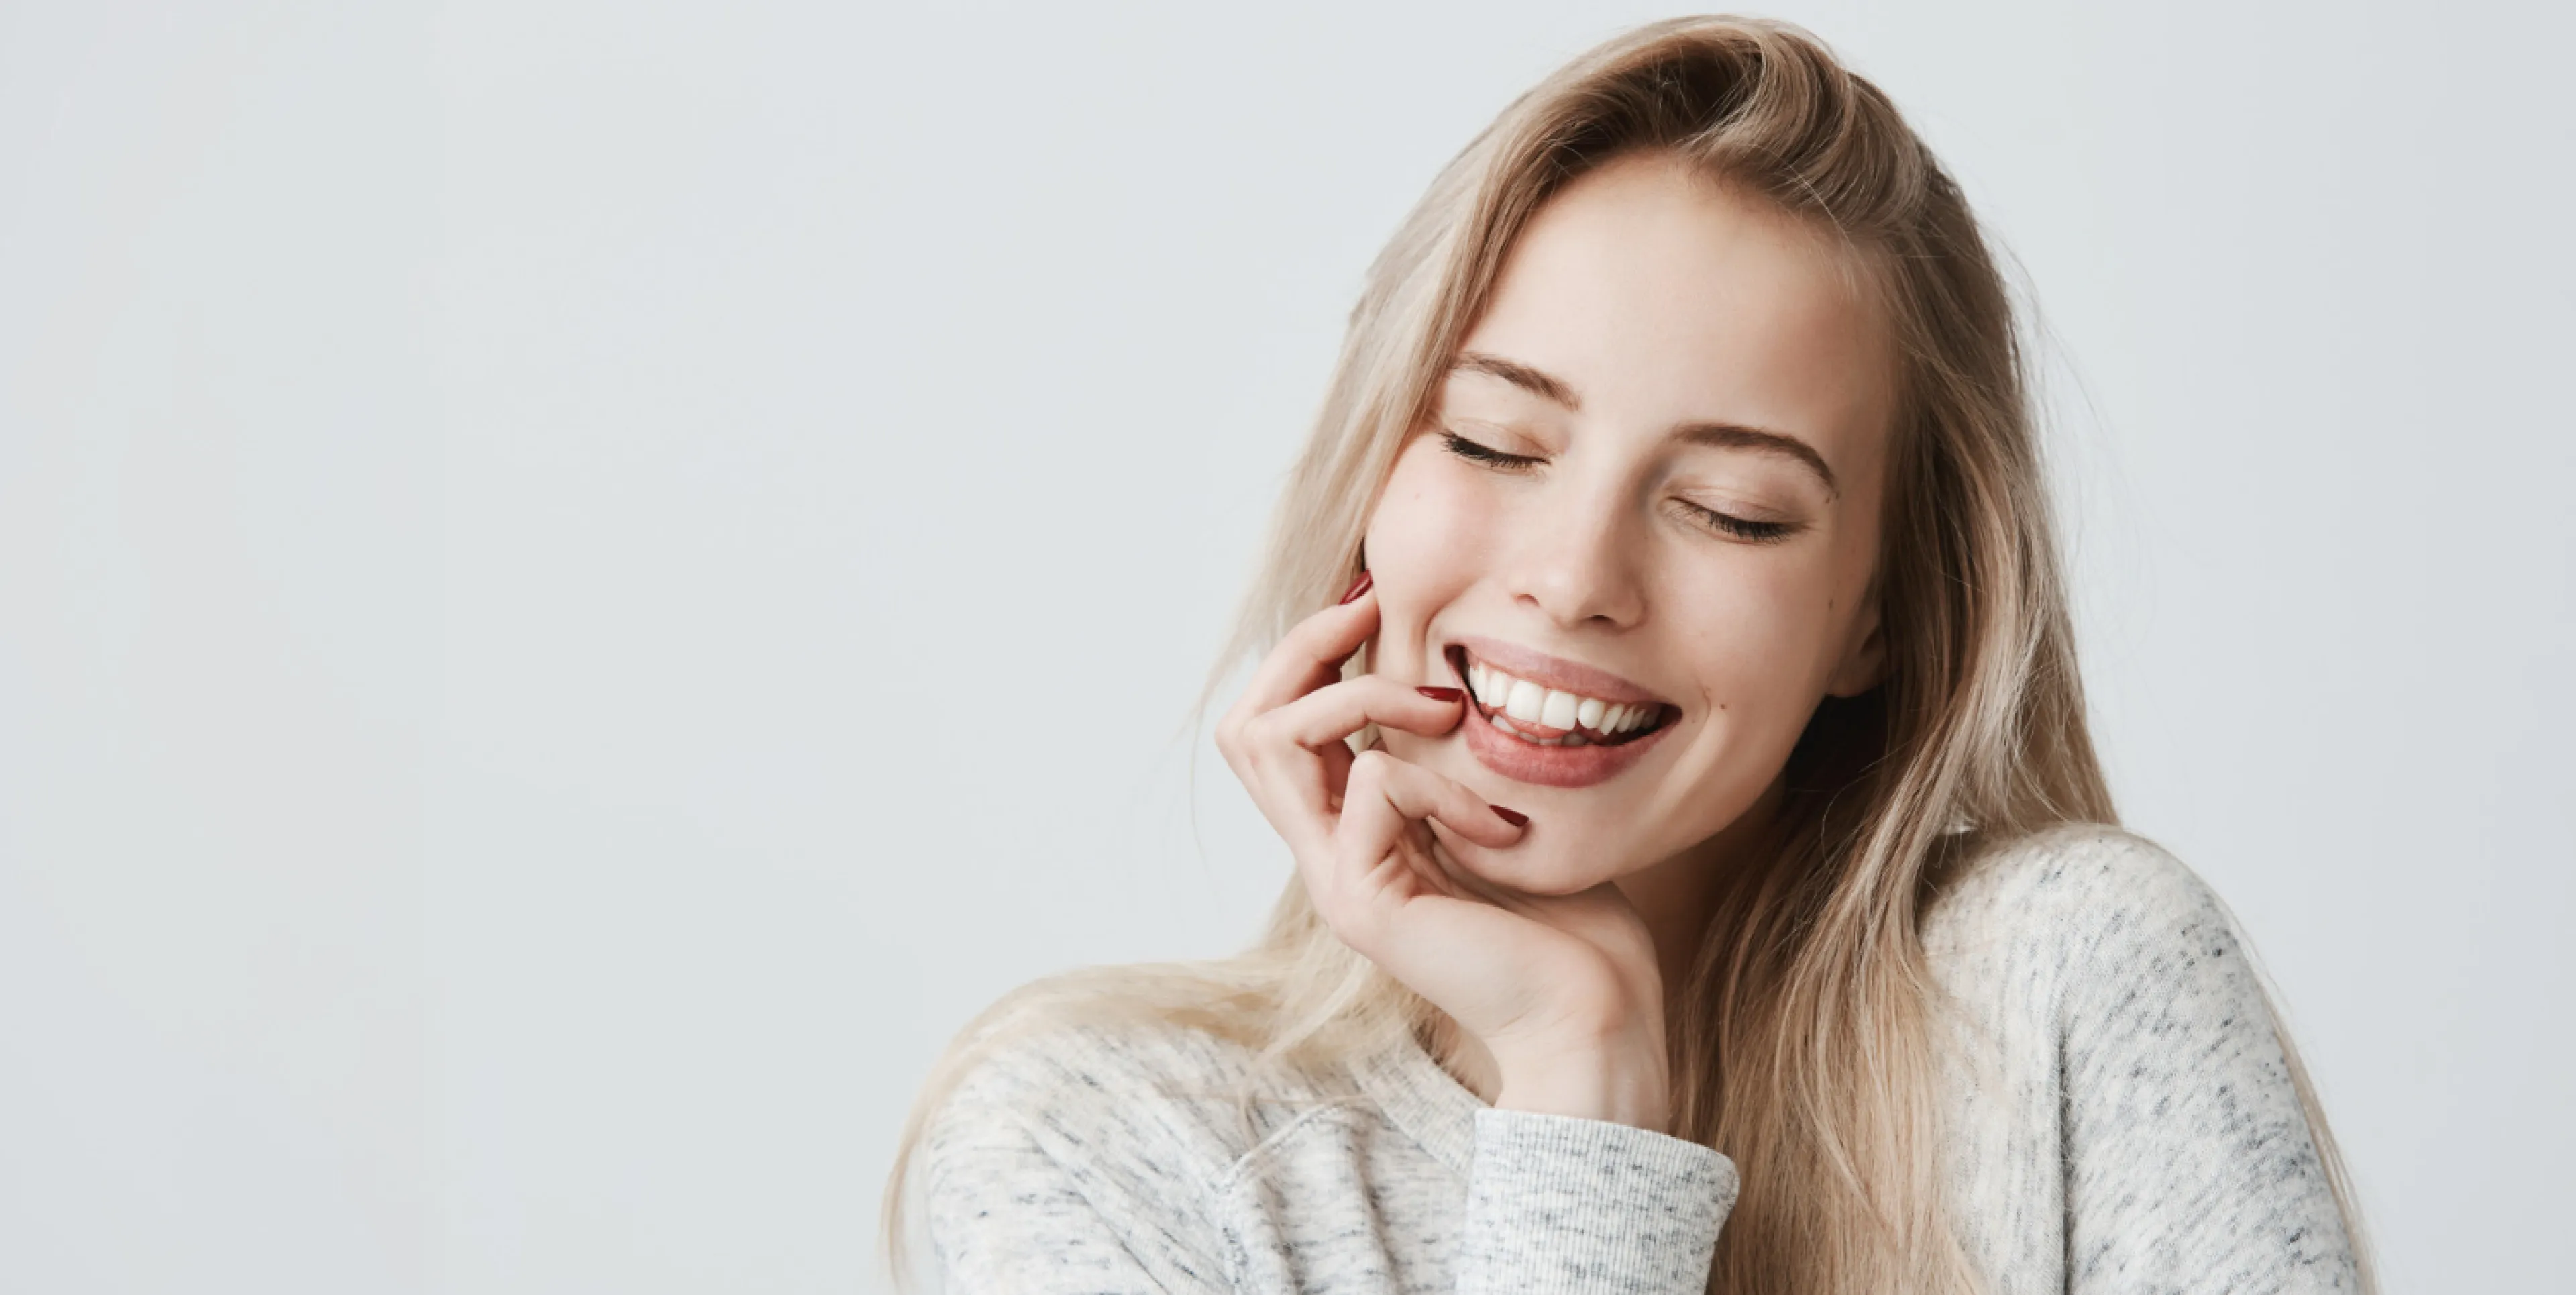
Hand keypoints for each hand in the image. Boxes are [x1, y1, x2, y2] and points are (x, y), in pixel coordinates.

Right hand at [1212, 576, 1672, 1129]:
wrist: (1595, 1018)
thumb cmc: (1574, 925)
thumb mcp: (1505, 809)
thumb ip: (1460, 756)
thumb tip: (1453, 672)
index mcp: (1355, 834)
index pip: (1279, 726)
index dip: (1312, 653)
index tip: (1375, 601)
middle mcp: (1328, 856)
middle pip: (1247, 725)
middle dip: (1305, 646)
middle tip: (1374, 611)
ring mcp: (1336, 881)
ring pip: (1272, 739)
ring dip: (1362, 694)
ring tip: (1449, 707)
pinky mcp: (1363, 900)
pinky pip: (1376, 782)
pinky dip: (1443, 781)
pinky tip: (1501, 829)